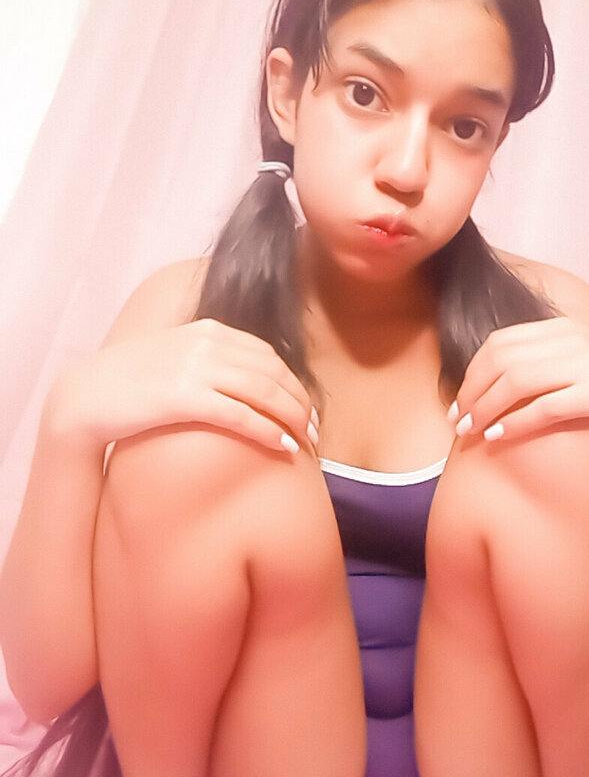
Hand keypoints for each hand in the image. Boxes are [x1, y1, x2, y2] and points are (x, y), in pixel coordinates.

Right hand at [44, 319, 318, 456]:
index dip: (295, 382)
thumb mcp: (176, 355)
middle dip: (301, 402)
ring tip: (306, 441)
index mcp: (209, 329)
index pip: (268, 355)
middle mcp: (207, 343)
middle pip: (274, 373)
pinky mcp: (185, 396)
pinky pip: (242, 415)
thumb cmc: (131, 383)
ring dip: (293, 418)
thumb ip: (211, 358)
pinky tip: (284, 447)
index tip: (307, 408)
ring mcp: (196, 367)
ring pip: (265, 392)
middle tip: (315, 430)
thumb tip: (247, 377)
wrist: (85, 396)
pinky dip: (269, 431)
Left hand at [447, 317, 588, 451]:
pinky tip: (498, 437)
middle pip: (501, 360)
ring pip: (517, 380)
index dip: (471, 373)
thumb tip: (494, 376)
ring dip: (486, 408)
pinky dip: (514, 422)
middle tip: (458, 423)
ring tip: (472, 433)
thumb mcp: (581, 361)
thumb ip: (545, 359)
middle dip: (472, 392)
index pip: (499, 343)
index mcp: (564, 327)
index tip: (457, 403)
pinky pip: (546, 405)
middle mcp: (574, 339)